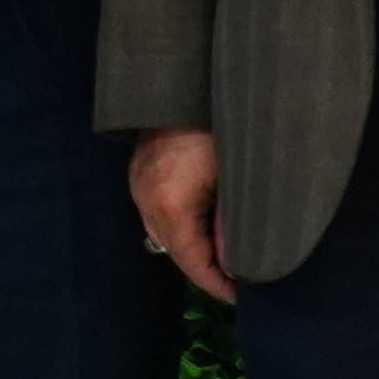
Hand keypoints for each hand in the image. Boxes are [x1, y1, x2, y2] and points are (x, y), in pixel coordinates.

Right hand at [133, 127, 233, 303]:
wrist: (185, 83)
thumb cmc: (219, 127)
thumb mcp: (235, 179)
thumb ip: (233, 225)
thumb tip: (234, 263)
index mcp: (171, 205)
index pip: (191, 262)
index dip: (216, 283)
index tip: (239, 295)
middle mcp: (146, 200)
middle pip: (174, 251)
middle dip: (204, 268)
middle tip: (237, 279)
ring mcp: (138, 185)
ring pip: (163, 233)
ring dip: (191, 246)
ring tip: (222, 255)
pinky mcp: (139, 172)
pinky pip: (157, 212)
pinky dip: (179, 225)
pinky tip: (202, 224)